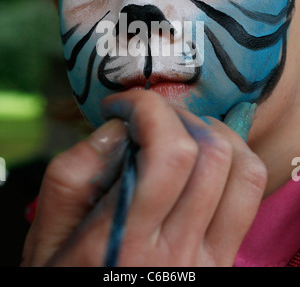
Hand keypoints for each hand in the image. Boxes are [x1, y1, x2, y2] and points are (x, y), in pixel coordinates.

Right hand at [21, 90, 266, 266]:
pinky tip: (203, 156)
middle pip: (208, 153)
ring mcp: (209, 259)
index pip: (168, 152)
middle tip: (147, 117)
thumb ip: (73, 173)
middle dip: (176, 115)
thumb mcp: (45, 236)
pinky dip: (233, 159)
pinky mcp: (225, 261)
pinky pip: (249, 194)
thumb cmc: (65, 279)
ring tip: (178, 131)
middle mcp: (178, 250)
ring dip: (211, 132)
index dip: (148, 108)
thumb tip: (118, 127)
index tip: (120, 106)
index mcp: (127, 241)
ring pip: (240, 169)